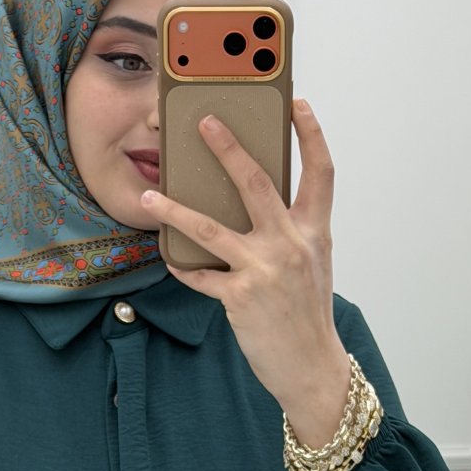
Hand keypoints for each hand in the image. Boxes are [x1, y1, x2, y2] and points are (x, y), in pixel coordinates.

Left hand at [143, 100, 350, 448]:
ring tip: (149, 195)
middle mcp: (291, 244)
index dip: (311, 133)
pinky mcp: (240, 297)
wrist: (312, 367)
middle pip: (257, 182)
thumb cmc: (307, 315)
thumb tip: (254, 203)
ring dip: (175, 208)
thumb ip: (291, 231)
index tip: (296, 102)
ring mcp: (265, 269)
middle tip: (204, 120)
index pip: (321, 171)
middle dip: (228, 147)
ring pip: (210, 228)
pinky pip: (200, 275)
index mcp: (314, 232)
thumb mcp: (312, 265)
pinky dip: (181, 267)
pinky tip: (166, 257)